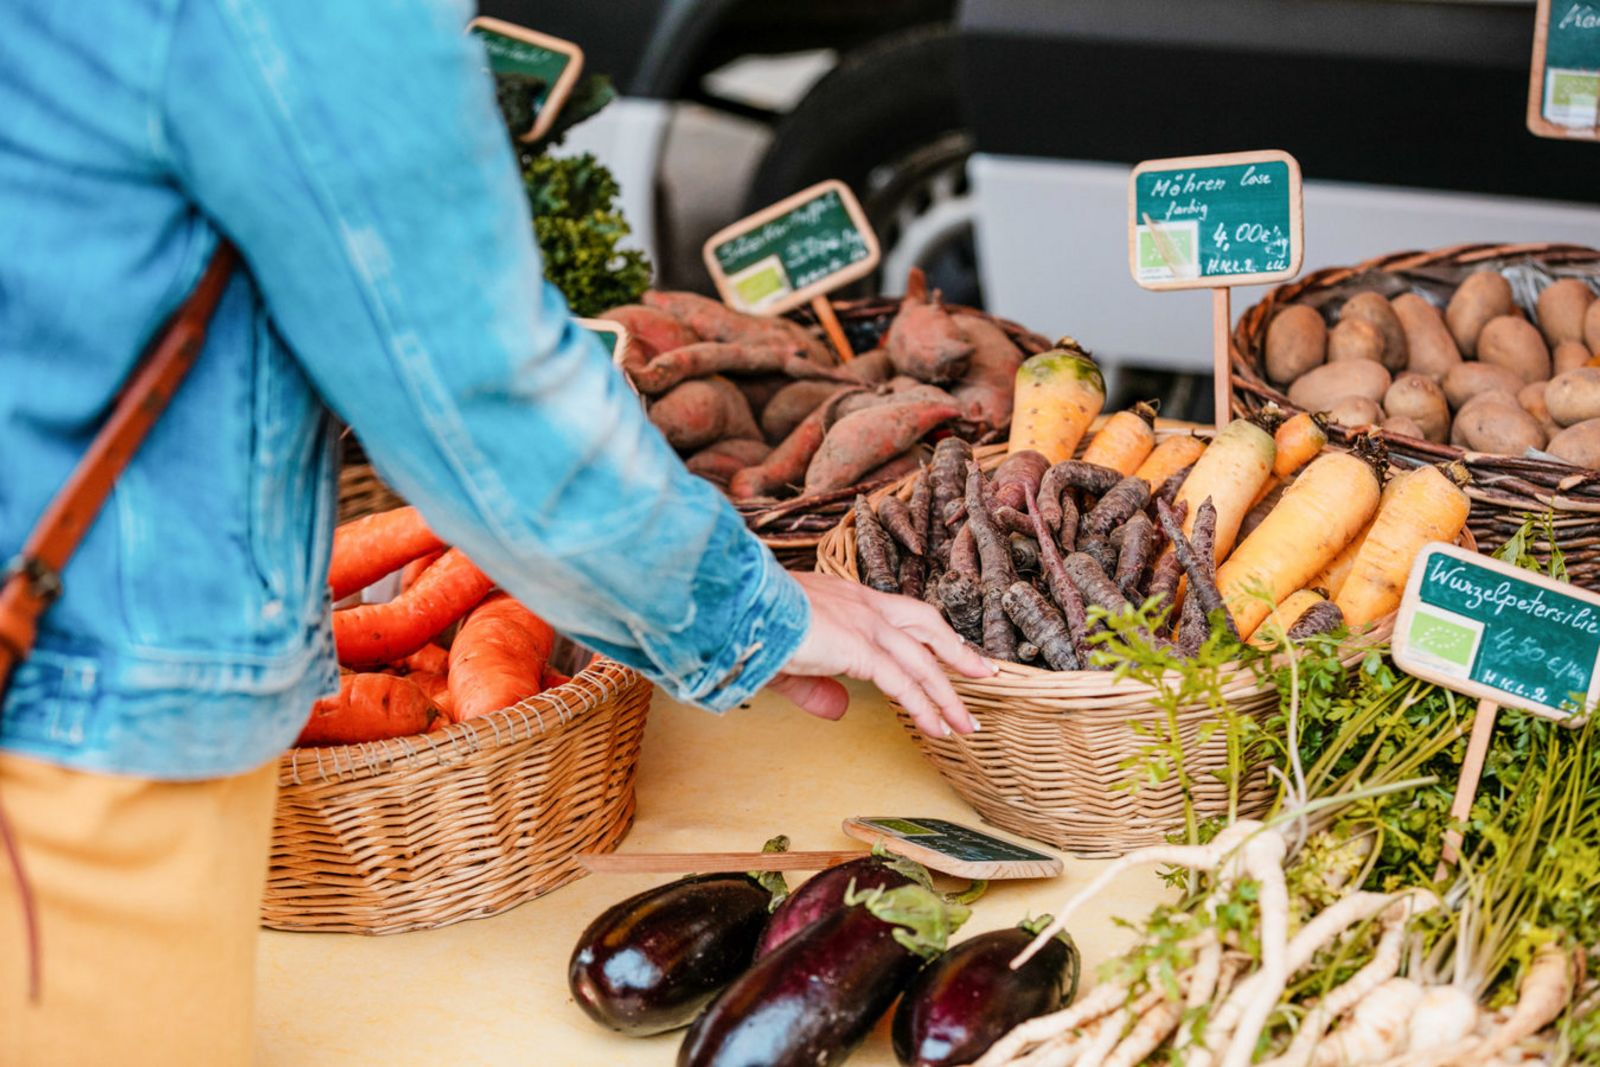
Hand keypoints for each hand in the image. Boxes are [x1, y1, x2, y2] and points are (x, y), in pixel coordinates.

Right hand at [766, 572, 993, 736]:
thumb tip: (840, 710)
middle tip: (984, 673)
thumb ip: (817, 688)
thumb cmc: (753, 625)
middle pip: (926, 626)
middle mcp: (863, 605)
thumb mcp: (790, 661)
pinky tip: (937, 727)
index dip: (928, 635)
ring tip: (967, 724)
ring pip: (921, 662)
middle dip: (957, 652)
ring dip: (947, 695)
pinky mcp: (860, 647)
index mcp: (847, 598)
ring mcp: (865, 623)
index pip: (901, 615)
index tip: (949, 652)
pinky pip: (902, 682)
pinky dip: (924, 706)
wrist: (738, 608)